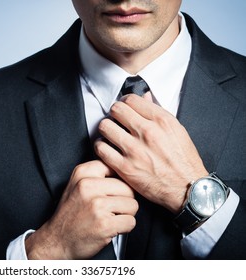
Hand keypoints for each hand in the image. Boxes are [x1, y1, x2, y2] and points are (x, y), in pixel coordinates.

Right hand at [25, 160, 137, 259]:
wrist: (57, 240)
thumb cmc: (70, 214)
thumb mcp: (76, 185)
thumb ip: (97, 175)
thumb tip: (123, 171)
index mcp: (82, 174)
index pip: (115, 167)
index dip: (118, 182)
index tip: (111, 191)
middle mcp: (88, 186)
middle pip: (128, 188)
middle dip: (123, 201)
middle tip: (109, 209)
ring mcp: (97, 205)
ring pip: (132, 205)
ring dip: (125, 215)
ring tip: (108, 218)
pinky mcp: (105, 223)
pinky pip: (131, 221)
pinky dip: (124, 228)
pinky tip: (109, 228)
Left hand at [95, 93, 207, 213]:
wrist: (187, 188)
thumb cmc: (183, 160)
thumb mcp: (177, 130)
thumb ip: (157, 113)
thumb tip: (144, 97)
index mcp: (161, 120)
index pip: (131, 99)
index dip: (124, 102)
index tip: (124, 108)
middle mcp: (147, 132)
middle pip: (116, 110)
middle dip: (114, 113)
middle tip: (115, 120)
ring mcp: (134, 150)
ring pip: (105, 126)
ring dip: (105, 129)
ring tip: (110, 134)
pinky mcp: (125, 167)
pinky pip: (101, 148)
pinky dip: (101, 146)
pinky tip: (106, 148)